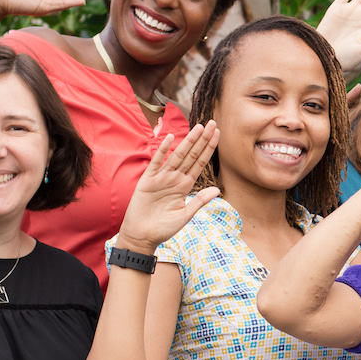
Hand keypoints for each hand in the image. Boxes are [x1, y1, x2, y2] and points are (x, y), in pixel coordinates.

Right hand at [118, 123, 221, 252]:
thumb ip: (199, 200)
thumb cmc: (163, 228)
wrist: (142, 236)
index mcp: (185, 185)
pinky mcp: (148, 180)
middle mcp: (175, 178)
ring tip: (199, 127)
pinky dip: (163, 151)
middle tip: (213, 123)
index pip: (200, 163)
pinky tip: (170, 138)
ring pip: (178, 156)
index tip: (218, 134)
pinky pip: (157, 163)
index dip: (209, 148)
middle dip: (202, 140)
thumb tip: (218, 189)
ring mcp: (162, 178)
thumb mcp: (185, 215)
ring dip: (188, 142)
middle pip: (192, 155)